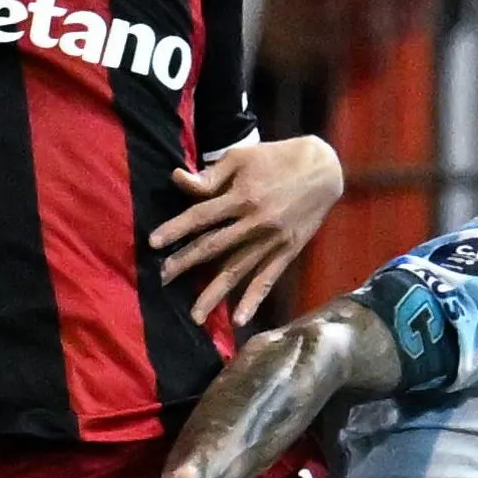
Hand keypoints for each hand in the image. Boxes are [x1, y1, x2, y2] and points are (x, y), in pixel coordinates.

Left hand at [153, 136, 343, 325]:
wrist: (325, 169)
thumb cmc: (277, 158)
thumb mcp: (242, 157)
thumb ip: (211, 175)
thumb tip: (178, 179)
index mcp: (242, 196)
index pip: (201, 216)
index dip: (176, 229)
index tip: (153, 243)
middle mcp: (254, 222)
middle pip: (214, 247)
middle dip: (186, 263)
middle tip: (162, 280)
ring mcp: (271, 241)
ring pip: (237, 270)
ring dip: (215, 294)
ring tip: (195, 316)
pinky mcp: (287, 252)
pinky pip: (267, 279)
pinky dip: (253, 300)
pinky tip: (239, 320)